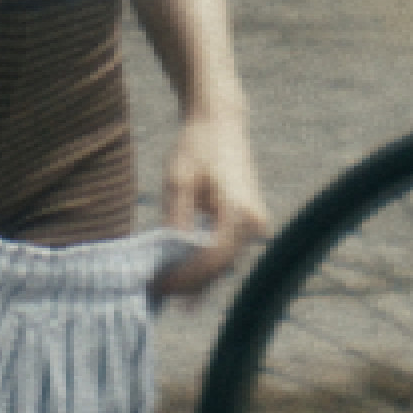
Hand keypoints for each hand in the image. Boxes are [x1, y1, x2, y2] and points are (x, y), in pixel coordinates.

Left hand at [149, 105, 270, 301]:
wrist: (220, 121)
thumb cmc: (196, 146)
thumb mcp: (178, 181)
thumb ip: (176, 221)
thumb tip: (170, 260)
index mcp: (238, 211)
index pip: (211, 259)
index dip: (184, 278)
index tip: (158, 286)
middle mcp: (253, 222)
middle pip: (219, 266)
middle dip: (188, 283)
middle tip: (156, 291)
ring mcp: (255, 223)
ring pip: (224, 261)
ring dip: (197, 276)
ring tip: (166, 286)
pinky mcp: (250, 222)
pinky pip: (227, 250)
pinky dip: (206, 262)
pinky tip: (184, 274)